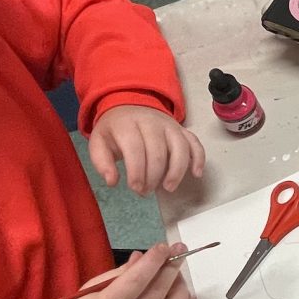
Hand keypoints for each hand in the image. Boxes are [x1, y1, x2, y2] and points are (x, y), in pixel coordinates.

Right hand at [68, 243, 195, 298]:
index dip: (153, 261)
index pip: (137, 280)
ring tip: (177, 274)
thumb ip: (120, 273)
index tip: (163, 246)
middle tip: (179, 250)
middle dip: (172, 267)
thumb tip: (143, 256)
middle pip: (159, 290)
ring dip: (181, 285)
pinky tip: (184, 294)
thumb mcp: (93, 290)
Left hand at [88, 105, 205, 195]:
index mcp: (128, 124)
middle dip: (154, 176)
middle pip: (158, 151)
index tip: (136, 188)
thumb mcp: (99, 141)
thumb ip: (101, 161)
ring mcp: (170, 125)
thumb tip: (112, 181)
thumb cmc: (116, 130)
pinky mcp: (183, 130)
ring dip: (177, 171)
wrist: (130, 106)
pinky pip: (195, 143)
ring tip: (169, 188)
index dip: (137, 171)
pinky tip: (196, 174)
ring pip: (180, 148)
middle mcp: (151, 122)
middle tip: (146, 191)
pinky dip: (199, 159)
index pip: (135, 148)